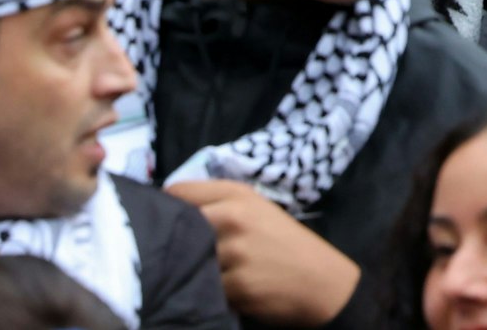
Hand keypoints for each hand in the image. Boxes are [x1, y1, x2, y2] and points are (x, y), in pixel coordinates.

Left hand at [169, 180, 360, 325]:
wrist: (322, 281)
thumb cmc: (285, 243)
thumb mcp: (257, 209)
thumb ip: (218, 204)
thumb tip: (171, 209)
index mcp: (237, 194)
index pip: (178, 192)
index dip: (166, 207)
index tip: (165, 221)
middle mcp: (233, 218)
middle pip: (176, 226)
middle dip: (173, 240)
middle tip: (177, 252)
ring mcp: (234, 252)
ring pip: (186, 260)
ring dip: (188, 270)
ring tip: (199, 274)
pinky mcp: (236, 285)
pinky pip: (202, 289)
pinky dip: (205, 293)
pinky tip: (218, 292)